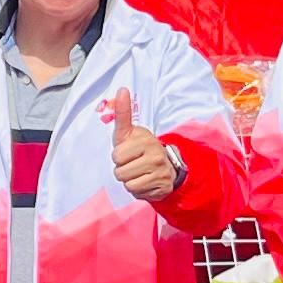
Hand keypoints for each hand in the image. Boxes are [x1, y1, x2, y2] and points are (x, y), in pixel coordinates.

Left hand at [106, 88, 178, 203]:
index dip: (118, 156)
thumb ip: (123, 113)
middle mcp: (156, 155)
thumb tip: (122, 89)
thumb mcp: (129, 131)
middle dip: (122, 170)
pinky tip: (145, 181)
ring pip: (128, 184)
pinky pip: (137, 193)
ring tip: (138, 173)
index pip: (116, 156)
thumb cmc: (140, 147)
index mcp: (145, 140)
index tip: (127, 151)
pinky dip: (138, 190)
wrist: (166, 165)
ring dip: (129, 181)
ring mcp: (161, 172)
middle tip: (133, 163)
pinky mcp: (162, 187)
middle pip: (120, 173)